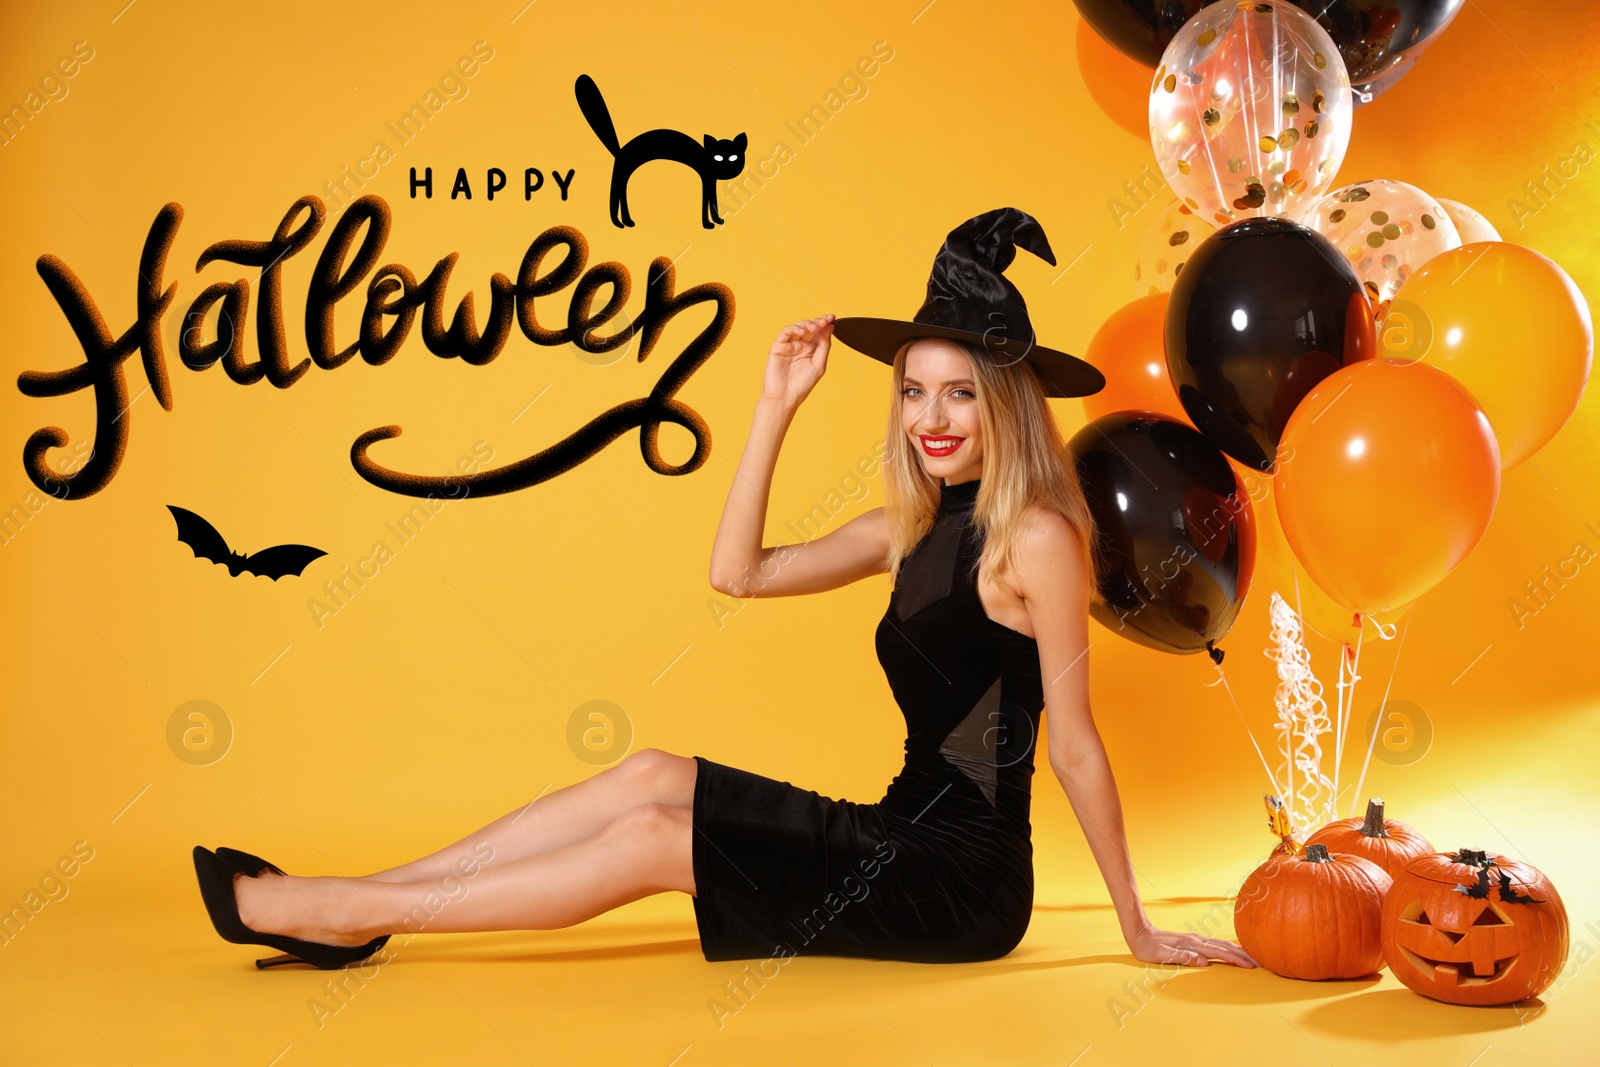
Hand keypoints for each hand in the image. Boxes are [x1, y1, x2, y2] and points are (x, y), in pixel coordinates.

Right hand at [761, 315, 833, 407]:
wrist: (785, 398)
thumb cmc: (802, 385)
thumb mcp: (819, 365)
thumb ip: (824, 346)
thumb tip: (830, 328)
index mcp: (811, 350)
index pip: (819, 333)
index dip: (825, 324)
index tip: (833, 318)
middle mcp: (801, 346)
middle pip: (810, 328)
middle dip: (818, 322)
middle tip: (825, 320)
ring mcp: (789, 345)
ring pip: (798, 327)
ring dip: (807, 324)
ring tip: (814, 327)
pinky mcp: (778, 347)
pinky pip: (786, 332)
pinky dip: (794, 329)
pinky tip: (802, 332)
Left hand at [1125, 922, 1257, 968]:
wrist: (1140, 933)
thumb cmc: (1149, 948)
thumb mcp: (1161, 956)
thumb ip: (1182, 958)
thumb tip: (1203, 962)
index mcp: (1192, 945)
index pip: (1219, 953)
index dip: (1236, 959)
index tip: (1251, 965)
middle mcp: (1196, 940)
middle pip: (1225, 946)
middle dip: (1243, 954)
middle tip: (1261, 962)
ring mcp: (1195, 939)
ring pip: (1221, 943)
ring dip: (1238, 950)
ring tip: (1252, 956)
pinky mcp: (1193, 940)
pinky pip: (1215, 944)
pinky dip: (1228, 947)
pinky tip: (1232, 950)